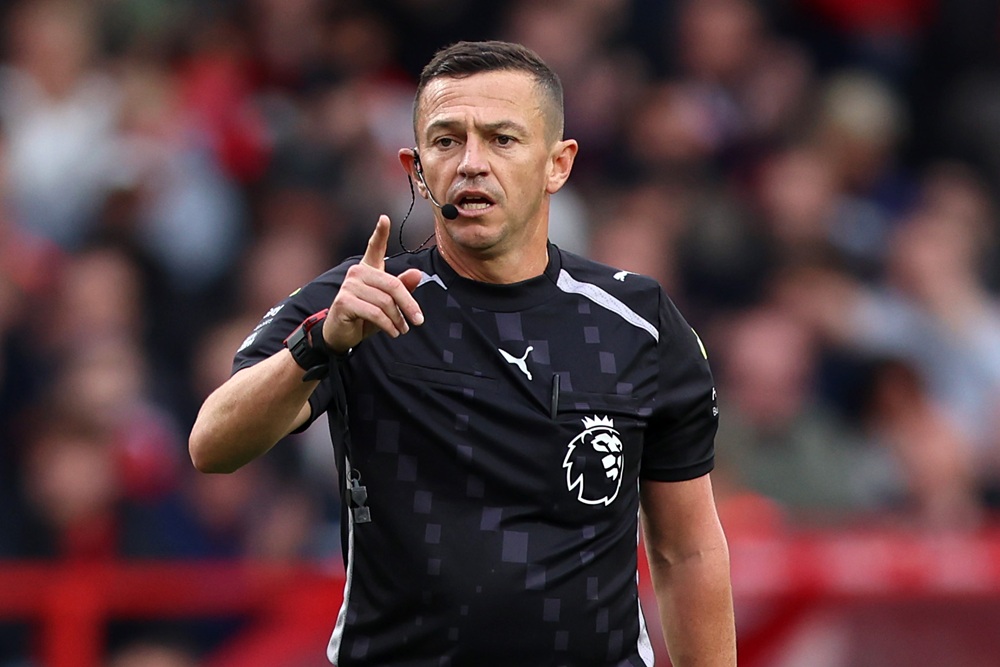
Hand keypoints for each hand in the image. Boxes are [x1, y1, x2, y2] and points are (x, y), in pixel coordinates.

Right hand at [323, 216, 424, 352]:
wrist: (342, 335)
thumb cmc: (366, 317)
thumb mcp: (388, 304)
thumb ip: (402, 289)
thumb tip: (417, 274)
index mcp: (368, 269)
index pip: (374, 247)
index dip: (380, 233)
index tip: (384, 218)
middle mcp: (357, 272)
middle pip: (392, 285)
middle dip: (409, 305)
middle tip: (418, 321)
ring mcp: (349, 286)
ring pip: (385, 302)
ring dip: (398, 319)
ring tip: (402, 330)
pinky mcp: (344, 302)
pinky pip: (374, 313)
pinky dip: (388, 325)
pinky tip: (393, 332)